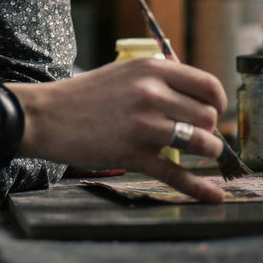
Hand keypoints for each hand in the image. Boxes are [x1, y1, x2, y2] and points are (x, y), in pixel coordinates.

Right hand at [15, 57, 228, 202]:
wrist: (46, 115)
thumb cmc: (85, 95)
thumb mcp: (125, 73)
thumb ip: (159, 81)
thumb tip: (197, 99)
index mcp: (151, 68)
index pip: (208, 85)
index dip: (217, 102)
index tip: (212, 112)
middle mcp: (151, 93)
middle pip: (208, 116)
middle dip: (207, 128)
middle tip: (195, 134)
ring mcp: (143, 125)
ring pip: (202, 143)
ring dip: (207, 151)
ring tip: (199, 154)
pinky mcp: (133, 154)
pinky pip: (176, 174)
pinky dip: (199, 187)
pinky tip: (214, 194)